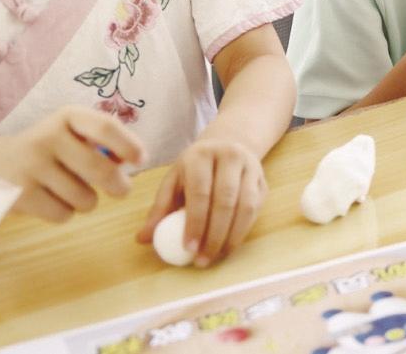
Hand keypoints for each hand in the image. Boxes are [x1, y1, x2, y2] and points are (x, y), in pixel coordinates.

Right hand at [0, 106, 142, 223]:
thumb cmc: (45, 151)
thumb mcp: (68, 134)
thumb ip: (99, 142)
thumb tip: (130, 159)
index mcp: (66, 117)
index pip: (105, 127)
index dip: (129, 145)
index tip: (141, 159)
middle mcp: (48, 137)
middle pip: (101, 170)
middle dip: (119, 185)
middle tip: (121, 190)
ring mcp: (32, 166)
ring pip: (84, 198)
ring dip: (86, 202)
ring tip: (69, 191)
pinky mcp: (20, 195)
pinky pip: (63, 214)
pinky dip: (64, 213)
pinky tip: (50, 201)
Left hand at [138, 135, 267, 267]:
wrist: (228, 145)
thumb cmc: (194, 170)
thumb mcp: (174, 181)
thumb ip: (159, 209)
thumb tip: (143, 239)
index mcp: (201, 155)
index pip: (200, 191)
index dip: (195, 222)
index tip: (188, 248)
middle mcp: (230, 156)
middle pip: (226, 200)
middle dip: (214, 234)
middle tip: (202, 259)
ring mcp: (251, 168)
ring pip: (245, 206)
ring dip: (231, 237)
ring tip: (216, 257)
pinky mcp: (263, 182)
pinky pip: (256, 210)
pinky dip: (242, 231)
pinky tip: (229, 246)